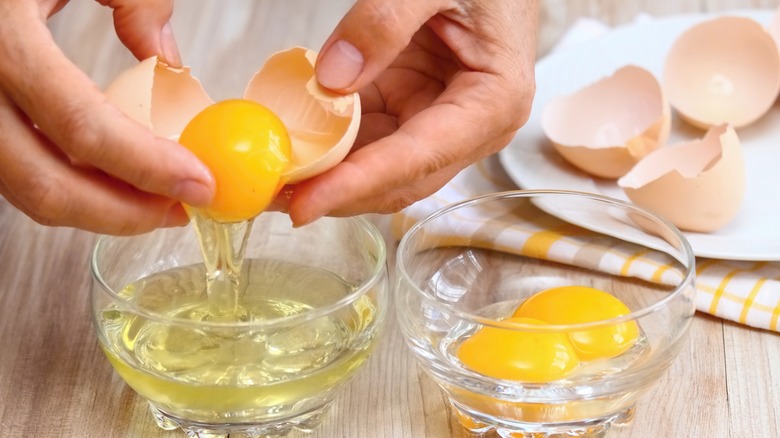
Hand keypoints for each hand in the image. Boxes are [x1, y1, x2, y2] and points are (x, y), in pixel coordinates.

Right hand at [0, 0, 212, 234]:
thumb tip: (167, 56)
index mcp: (1, 40)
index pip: (82, 126)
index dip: (147, 167)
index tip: (198, 184)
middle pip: (45, 184)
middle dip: (123, 213)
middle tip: (179, 210)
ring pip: (24, 189)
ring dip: (96, 207)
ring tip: (154, 200)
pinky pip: (14, 171)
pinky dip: (67, 185)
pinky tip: (109, 178)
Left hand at [286, 0, 537, 225]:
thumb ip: (384, 22)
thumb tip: (332, 78)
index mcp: (492, 104)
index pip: (417, 158)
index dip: (358, 184)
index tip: (305, 204)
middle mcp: (470, 129)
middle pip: (398, 180)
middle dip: (336, 194)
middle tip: (272, 197)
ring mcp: (439, 124)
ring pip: (378, 170)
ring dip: (328, 177)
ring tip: (273, 180)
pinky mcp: (412, 112)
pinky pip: (368, 140)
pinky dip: (331, 147)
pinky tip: (294, 147)